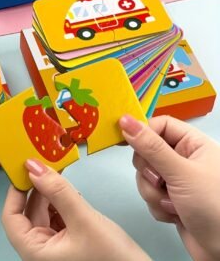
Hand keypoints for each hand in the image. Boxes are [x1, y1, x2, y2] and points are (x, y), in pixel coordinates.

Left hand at [2, 159, 149, 260]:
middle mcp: (41, 252)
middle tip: (44, 165)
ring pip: (43, 214)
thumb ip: (58, 192)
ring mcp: (55, 249)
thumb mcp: (83, 219)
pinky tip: (70, 193)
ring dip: (50, 194)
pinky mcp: (68, 245)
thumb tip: (34, 168)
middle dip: (36, 189)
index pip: (11, 218)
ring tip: (58, 176)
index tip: (24, 170)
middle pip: (28, 214)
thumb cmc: (114, 260)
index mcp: (36, 253)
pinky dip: (61, 204)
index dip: (15, 192)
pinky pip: (57, 219)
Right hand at [119, 115, 219, 260]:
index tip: (126, 139)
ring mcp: (177, 180)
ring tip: (173, 204)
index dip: (142, 132)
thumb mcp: (180, 173)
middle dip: (148, 171)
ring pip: (145, 175)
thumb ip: (151, 147)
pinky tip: (175, 215)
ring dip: (153, 192)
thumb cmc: (214, 207)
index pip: (159, 125)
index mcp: (193, 144)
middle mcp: (185, 159)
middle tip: (161, 181)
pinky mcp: (171, 198)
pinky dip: (157, 205)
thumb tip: (126, 120)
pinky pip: (150, 193)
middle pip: (147, 151)